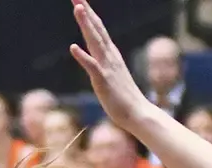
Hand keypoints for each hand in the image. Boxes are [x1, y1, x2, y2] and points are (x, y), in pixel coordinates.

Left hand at [68, 2, 159, 135]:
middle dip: (85, 11)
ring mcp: (107, 67)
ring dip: (85, 24)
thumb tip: (96, 58)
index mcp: (110, 54)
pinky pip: (92, 67)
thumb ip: (103, 65)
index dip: (88, 14)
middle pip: (96, 29)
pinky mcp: (103, 81)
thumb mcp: (111, 76)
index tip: (79, 1)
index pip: (98, 29)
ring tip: (77, 8)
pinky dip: (83, 56)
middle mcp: (109, 56)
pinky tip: (73, 47)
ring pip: (94, 41)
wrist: (138, 113)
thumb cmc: (123, 98)